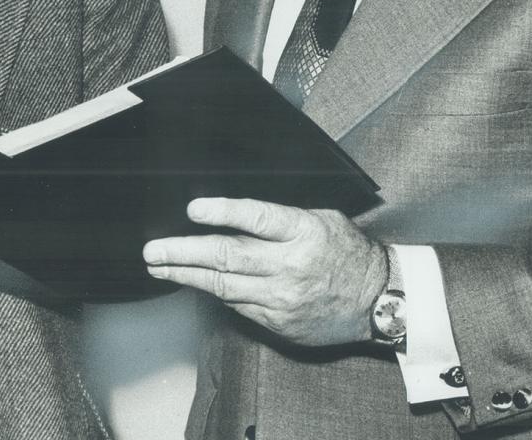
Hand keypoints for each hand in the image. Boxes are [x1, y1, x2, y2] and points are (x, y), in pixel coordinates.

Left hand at [143, 198, 386, 345]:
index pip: (255, 218)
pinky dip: (215, 292)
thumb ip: (279, 218)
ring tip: (159, 266)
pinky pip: (238, 306)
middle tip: (152, 250)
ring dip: (186, 275)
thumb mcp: (320, 219)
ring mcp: (283, 299)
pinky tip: (194, 282)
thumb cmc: (347, 251)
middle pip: (228, 256)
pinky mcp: (280, 323)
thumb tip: (232, 214)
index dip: (222, 212)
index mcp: (302, 232)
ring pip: (224, 286)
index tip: (192, 209)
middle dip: (183, 252)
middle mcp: (289, 266)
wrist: (379, 300)